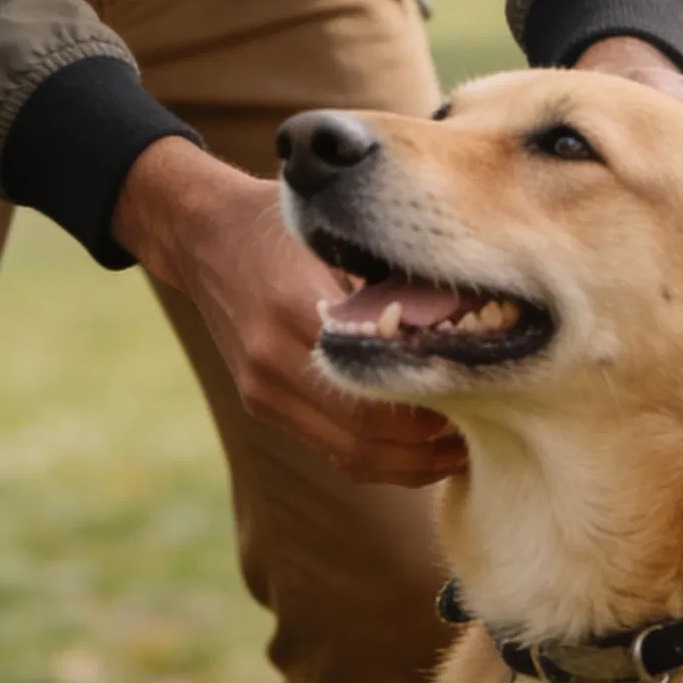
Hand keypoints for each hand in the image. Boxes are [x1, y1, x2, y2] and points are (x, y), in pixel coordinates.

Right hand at [112, 135, 466, 486]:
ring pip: (348, 456)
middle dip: (427, 449)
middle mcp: (271, 360)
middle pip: (364, 440)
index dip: (430, 403)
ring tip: (457, 447)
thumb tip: (462, 313)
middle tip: (481, 431)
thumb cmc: (278, 220)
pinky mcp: (258, 401)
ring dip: (406, 462)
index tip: (477, 394)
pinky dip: (375, 453)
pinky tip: (414, 441)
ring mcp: (261, 390)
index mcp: (293, 309)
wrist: (201, 234)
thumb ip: (385, 277)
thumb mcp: (331, 230)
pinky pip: (327, 447)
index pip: (373, 387)